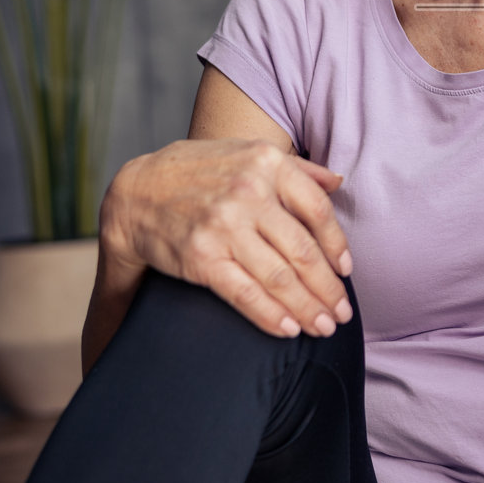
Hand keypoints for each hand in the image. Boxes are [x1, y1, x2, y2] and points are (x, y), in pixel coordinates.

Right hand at [101, 138, 353, 337]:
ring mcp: (224, 226)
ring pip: (279, 277)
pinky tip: (289, 329)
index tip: (347, 271)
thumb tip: (338, 181)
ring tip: (324, 327)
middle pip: (303, 251)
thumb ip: (298, 168)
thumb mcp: (249, 153)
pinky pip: (245, 293)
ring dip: (307, 308)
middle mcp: (249, 192)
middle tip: (343, 314)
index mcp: (268, 164)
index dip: (338, 247)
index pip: (318, 211)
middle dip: (328, 289)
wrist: (137, 192)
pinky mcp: (201, 258)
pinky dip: (271, 316)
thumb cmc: (201, 172)